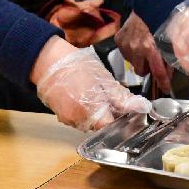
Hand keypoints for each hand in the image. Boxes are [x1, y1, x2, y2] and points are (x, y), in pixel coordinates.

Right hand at [31, 37, 150, 130]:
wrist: (46, 60)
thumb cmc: (76, 65)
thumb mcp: (103, 78)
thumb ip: (121, 97)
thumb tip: (141, 107)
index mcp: (91, 111)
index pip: (111, 128)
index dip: (120, 121)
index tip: (124, 112)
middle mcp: (78, 121)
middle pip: (100, 127)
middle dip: (107, 115)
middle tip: (109, 97)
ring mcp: (67, 119)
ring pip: (88, 123)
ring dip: (94, 113)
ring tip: (94, 94)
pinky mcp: (60, 116)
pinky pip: (77, 119)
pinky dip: (83, 110)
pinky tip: (83, 95)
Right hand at [114, 13, 171, 93]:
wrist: (148, 5)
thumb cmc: (161, 22)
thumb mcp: (169, 41)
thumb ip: (168, 58)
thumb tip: (168, 74)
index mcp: (150, 48)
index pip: (157, 72)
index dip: (163, 83)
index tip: (165, 89)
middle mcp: (136, 48)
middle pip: (142, 71)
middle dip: (148, 68)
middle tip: (152, 60)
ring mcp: (125, 44)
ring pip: (133, 64)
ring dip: (139, 60)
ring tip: (144, 49)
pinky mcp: (119, 39)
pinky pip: (125, 54)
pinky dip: (131, 52)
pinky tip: (136, 43)